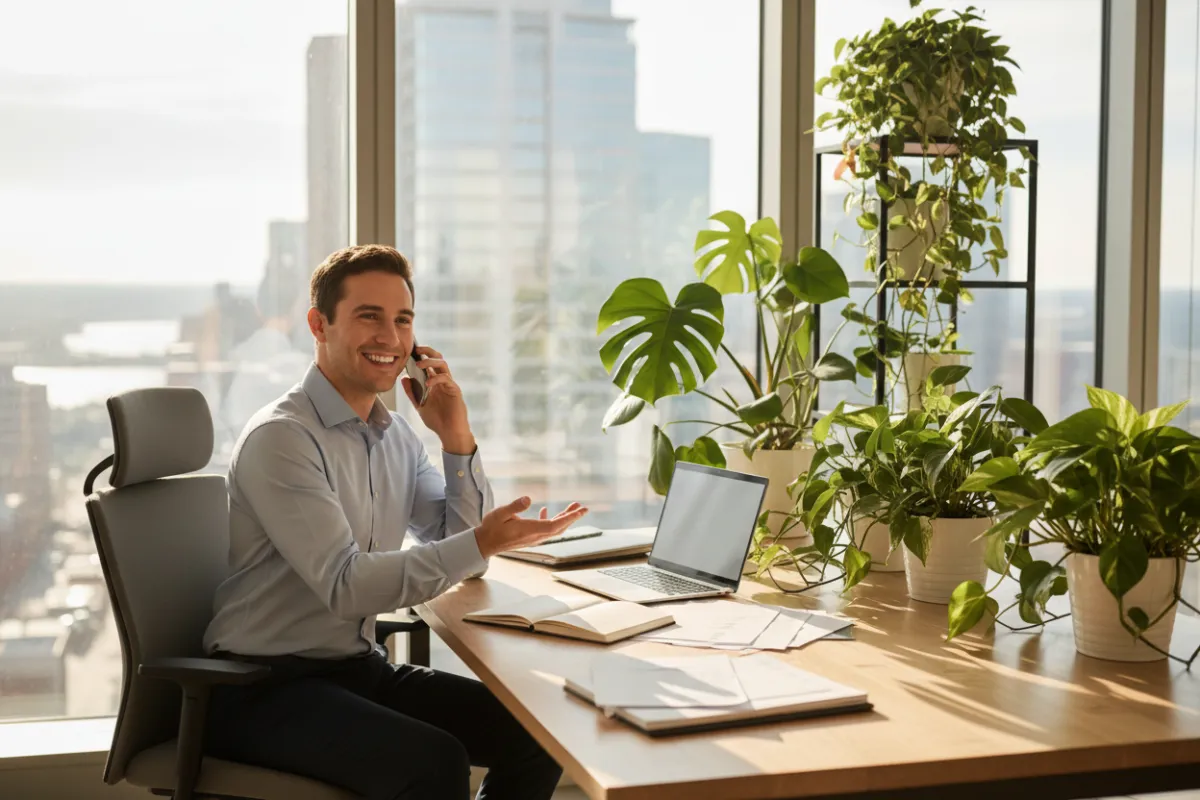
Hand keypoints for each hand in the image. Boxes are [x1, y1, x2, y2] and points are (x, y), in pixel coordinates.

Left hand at [401, 345, 473, 452]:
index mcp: (435, 382)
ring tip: (419, 363)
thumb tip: (404, 378)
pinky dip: (436, 379)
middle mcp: (443, 380)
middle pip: (438, 359)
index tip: (410, 350)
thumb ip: (412, 392)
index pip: (429, 363)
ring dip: (430, 362)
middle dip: (428, 351)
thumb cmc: (437, 420)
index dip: (421, 355)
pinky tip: (427, 383)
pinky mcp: (455, 390)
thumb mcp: (419, 405)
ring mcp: (449, 384)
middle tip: (417, 349)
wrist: (449, 433)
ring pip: (443, 365)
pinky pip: (446, 379)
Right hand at [473, 497, 588, 558]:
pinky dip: (551, 520)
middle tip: (583, 507)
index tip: (580, 511)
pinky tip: (546, 511)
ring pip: (554, 529)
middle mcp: (534, 536)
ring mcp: (533, 538)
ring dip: (564, 518)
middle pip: (559, 527)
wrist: (484, 544)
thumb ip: (514, 506)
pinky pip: (545, 530)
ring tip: (573, 507)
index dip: (569, 518)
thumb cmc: (491, 527)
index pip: (554, 525)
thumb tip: (529, 498)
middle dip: (572, 517)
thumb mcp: (500, 513)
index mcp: (529, 529)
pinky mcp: (529, 537)